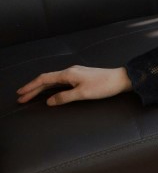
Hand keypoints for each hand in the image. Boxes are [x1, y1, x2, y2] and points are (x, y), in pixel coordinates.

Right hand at [17, 66, 132, 105]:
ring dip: (41, 88)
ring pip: (54, 80)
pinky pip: (61, 81)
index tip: (21, 93)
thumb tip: (49, 101)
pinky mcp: (81, 76)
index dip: (31, 87)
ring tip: (31, 95)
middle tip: (21, 98)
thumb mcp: (83, 94)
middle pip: (47, 80)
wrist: (122, 79)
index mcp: (68, 74)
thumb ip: (64, 97)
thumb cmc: (104, 86)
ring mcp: (76, 73)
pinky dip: (52, 87)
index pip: (44, 79)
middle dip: (33, 89)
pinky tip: (50, 91)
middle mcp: (70, 71)